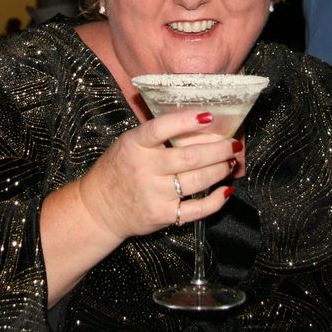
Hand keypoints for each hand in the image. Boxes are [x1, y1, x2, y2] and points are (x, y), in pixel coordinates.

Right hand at [77, 110, 241, 241]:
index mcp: (134, 145)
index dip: (185, 121)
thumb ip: (155, 134)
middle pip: (189, 157)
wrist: (98, 208)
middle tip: (233, 144)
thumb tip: (196, 121)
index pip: (160, 129)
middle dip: (218, 150)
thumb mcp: (128, 143)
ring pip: (197, 181)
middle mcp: (144, 169)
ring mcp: (154, 194)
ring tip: (230, 162)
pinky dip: (215, 201)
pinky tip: (226, 191)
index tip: (208, 116)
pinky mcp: (162, 215)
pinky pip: (196, 209)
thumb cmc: (118, 170)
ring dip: (220, 170)